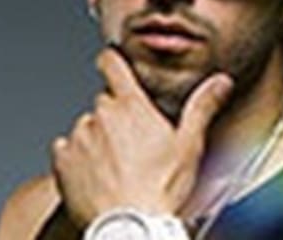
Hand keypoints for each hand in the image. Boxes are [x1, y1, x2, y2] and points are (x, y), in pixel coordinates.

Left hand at [50, 48, 233, 226]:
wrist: (131, 227)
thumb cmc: (161, 192)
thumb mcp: (190, 146)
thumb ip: (202, 107)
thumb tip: (220, 81)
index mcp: (131, 107)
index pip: (112, 65)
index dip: (111, 60)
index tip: (110, 60)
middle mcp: (100, 116)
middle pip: (104, 104)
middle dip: (115, 119)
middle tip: (133, 147)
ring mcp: (78, 137)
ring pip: (85, 129)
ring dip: (97, 142)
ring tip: (117, 170)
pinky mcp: (62, 160)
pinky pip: (65, 151)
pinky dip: (77, 161)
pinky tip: (96, 178)